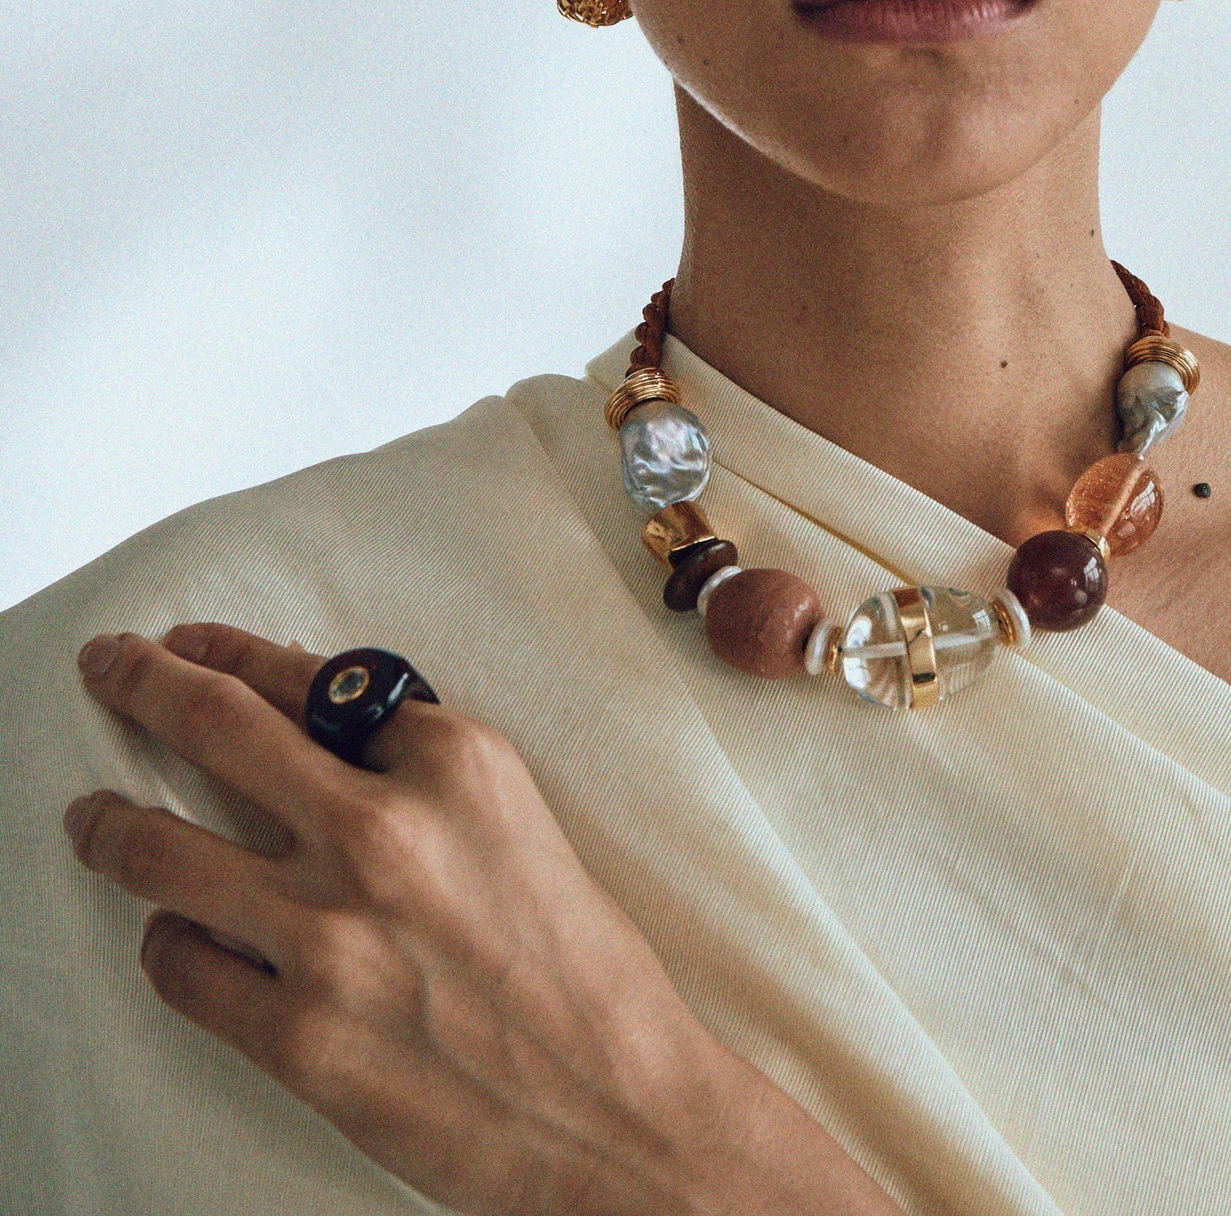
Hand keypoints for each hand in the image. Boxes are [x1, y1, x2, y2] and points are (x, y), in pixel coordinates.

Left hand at [62, 623, 736, 1215]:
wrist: (616, 1106)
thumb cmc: (579, 968)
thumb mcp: (515, 822)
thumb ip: (420, 772)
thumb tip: (318, 735)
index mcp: (457, 764)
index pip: (312, 679)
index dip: (235, 652)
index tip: (193, 644)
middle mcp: (383, 832)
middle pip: (217, 726)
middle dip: (146, 682)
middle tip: (111, 666)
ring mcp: (329, 934)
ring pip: (160, 849)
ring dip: (110, 826)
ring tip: (93, 820)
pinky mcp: (297, 1035)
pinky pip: (181, 965)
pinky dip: (171, 944)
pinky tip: (181, 938)